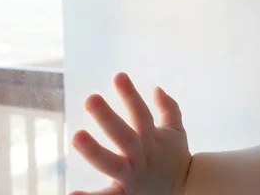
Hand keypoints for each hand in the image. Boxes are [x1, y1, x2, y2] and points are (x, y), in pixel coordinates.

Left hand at [70, 73, 190, 194]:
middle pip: (124, 135)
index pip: (141, 113)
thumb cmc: (175, 159)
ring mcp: (132, 176)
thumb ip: (170, 109)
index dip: (130, 95)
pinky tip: (71, 194)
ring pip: (112, 164)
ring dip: (95, 151)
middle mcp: (141, 156)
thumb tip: (156, 88)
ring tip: (77, 135)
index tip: (118, 76)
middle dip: (108, 117)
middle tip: (91, 98)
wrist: (188, 190)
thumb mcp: (177, 132)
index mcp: (152, 138)